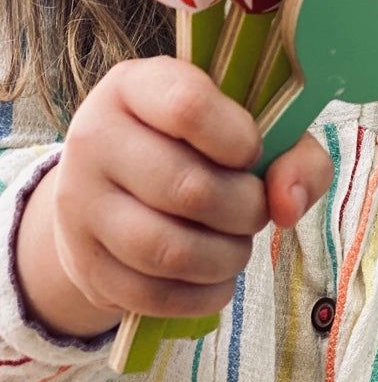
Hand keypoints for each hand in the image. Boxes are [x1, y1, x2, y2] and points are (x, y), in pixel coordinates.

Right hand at [16, 57, 331, 338]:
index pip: (188, 107)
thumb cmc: (196, 143)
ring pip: (168, 250)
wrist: (112, 187)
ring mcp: (81, 204)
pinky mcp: (85, 265)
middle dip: (245, 208)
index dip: (239, 139)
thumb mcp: (242, 123)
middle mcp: (96, 137)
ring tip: (239, 243)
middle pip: (187, 187)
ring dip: (226, 256)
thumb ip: (291, 151)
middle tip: (255, 207)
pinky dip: (203, 294)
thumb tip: (289, 204)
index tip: (253, 152)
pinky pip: (153, 295)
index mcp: (134, 85)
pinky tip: (218, 275)